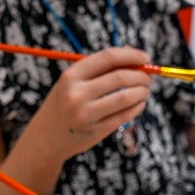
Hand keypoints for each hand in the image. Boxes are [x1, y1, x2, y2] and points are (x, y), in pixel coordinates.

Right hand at [21, 46, 153, 161]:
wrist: (46, 138)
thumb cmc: (65, 104)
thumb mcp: (72, 82)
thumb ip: (100, 70)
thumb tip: (137, 60)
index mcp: (71, 76)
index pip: (108, 58)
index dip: (131, 55)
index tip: (145, 58)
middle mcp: (76, 94)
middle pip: (120, 77)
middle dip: (141, 76)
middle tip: (148, 78)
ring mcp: (86, 114)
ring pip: (126, 97)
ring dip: (142, 92)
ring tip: (145, 90)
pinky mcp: (95, 131)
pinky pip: (124, 115)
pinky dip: (137, 107)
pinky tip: (139, 103)